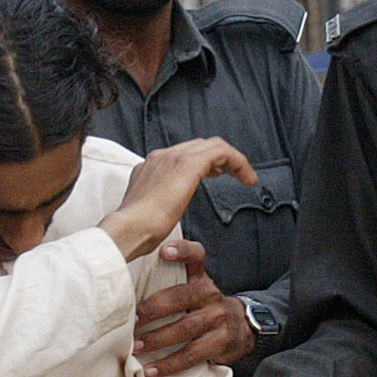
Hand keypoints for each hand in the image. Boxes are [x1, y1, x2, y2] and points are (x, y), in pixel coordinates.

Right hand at [100, 139, 255, 261]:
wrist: (128, 228)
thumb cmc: (134, 230)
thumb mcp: (147, 213)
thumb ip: (158, 204)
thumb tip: (165, 210)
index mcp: (150, 166)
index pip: (182, 154)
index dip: (204, 162)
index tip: (215, 174)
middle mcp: (161, 157)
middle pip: (198, 146)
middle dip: (219, 158)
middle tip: (234, 174)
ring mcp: (173, 158)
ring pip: (212, 146)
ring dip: (232, 160)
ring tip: (245, 176)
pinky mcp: (188, 164)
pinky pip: (221, 153)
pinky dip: (237, 162)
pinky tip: (247, 178)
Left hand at [133, 240, 254, 376]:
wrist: (244, 328)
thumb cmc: (205, 308)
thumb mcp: (195, 289)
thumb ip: (171, 283)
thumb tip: (124, 286)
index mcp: (201, 279)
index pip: (196, 256)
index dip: (181, 251)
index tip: (164, 251)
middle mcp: (210, 295)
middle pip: (181, 297)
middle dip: (153, 309)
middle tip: (132, 321)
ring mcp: (218, 319)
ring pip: (185, 328)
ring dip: (157, 340)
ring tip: (135, 348)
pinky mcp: (221, 342)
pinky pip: (192, 355)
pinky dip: (169, 364)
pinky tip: (151, 371)